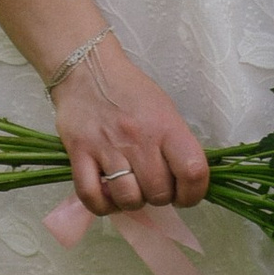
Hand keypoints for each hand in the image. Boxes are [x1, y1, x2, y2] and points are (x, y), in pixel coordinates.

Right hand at [53, 44, 210, 214]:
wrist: (88, 68)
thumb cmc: (130, 90)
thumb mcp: (164, 109)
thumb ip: (175, 144)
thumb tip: (184, 180)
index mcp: (166, 126)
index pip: (193, 172)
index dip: (193, 194)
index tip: (185, 195)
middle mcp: (139, 138)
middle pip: (159, 192)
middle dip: (159, 197)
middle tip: (151, 186)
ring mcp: (107, 147)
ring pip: (128, 198)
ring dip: (132, 202)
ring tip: (129, 189)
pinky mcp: (79, 153)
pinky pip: (91, 197)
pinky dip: (102, 206)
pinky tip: (107, 196)